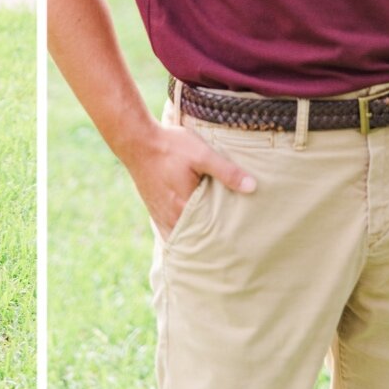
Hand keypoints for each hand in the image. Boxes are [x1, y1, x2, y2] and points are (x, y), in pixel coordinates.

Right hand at [120, 120, 255, 239]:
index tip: (237, 245)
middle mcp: (171, 216)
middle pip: (194, 239)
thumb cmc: (170, 146)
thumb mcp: (202, 154)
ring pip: (180, 237)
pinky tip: (188, 233)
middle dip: (209, 244)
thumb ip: (227, 171)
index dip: (223, 240)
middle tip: (228, 249)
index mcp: (185, 207)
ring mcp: (160, 214)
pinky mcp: (153, 208)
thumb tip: (252, 187)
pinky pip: (167, 231)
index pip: (209, 234)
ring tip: (211, 244)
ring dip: (193, 239)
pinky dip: (179, 234)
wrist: (136, 140)